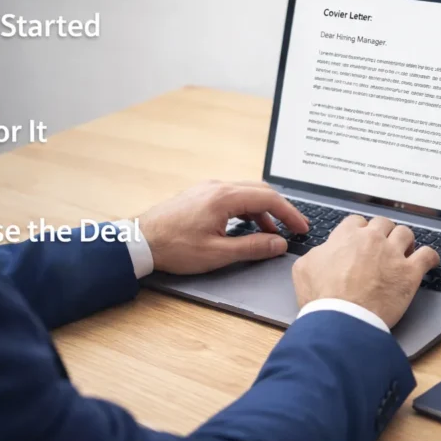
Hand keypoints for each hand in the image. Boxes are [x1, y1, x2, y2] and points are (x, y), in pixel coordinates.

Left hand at [137, 182, 308, 274]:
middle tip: (293, 228)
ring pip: (245, 194)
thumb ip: (252, 247)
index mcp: (224, 197)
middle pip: (259, 191)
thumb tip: (278, 244)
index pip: (269, 198)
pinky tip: (246, 228)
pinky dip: (246, 210)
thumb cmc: (174, 247)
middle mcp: (217, 187)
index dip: (290, 214)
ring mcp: (207, 189)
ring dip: (262, 212)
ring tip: (270, 234)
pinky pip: (231, 197)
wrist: (139, 241)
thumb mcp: (218, 253)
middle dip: (280, 210)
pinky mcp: (199, 195)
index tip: (302, 228)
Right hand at [292, 216, 439, 327]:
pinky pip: (428, 255)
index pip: (357, 222)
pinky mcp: (409, 273)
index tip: (361, 241)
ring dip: (405, 242)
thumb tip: (323, 252)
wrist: (341, 320)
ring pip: (406, 234)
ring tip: (404, 252)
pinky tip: (429, 262)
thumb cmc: (321, 298)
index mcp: (347, 237)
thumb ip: (317, 254)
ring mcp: (393, 254)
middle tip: (382, 246)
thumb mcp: (304, 269)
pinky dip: (430, 257)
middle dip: (383, 233)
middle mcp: (372, 240)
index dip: (360, 231)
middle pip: (383, 224)